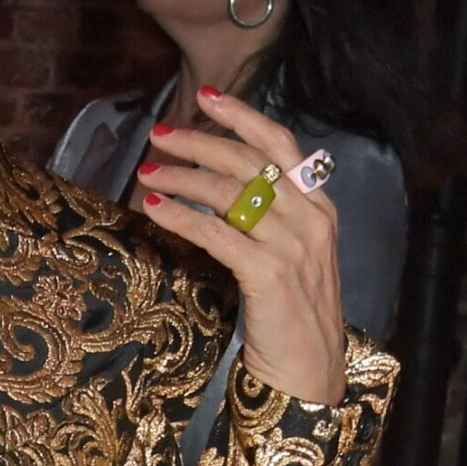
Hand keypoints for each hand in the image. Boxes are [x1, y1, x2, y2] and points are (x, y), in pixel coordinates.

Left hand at [137, 85, 347, 404]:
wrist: (308, 369)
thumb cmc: (288, 309)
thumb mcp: (287, 250)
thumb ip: (266, 211)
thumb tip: (215, 175)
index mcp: (319, 207)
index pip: (281, 144)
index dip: (243, 116)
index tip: (206, 96)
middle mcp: (312, 219)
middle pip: (248, 161)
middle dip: (198, 141)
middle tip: (159, 134)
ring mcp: (294, 247)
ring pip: (230, 192)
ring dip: (181, 176)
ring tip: (147, 171)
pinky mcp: (270, 275)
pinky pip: (217, 232)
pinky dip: (180, 215)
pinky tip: (154, 207)